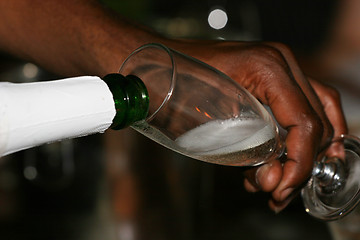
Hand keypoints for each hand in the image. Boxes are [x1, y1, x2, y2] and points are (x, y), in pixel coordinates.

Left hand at [169, 40, 347, 211]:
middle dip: (301, 164)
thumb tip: (273, 180)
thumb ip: (247, 152)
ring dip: (303, 154)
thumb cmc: (175, 86)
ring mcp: (280, 68)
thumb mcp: (211, 124)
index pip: (304, 122)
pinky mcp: (274, 78)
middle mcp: (281, 63)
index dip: (300, 163)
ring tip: (276, 184)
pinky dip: (299, 137)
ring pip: (316, 115)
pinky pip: (303, 107)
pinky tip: (279, 161)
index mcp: (266, 68)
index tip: (282, 189)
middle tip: (278, 193)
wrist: (160, 65)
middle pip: (316, 122)